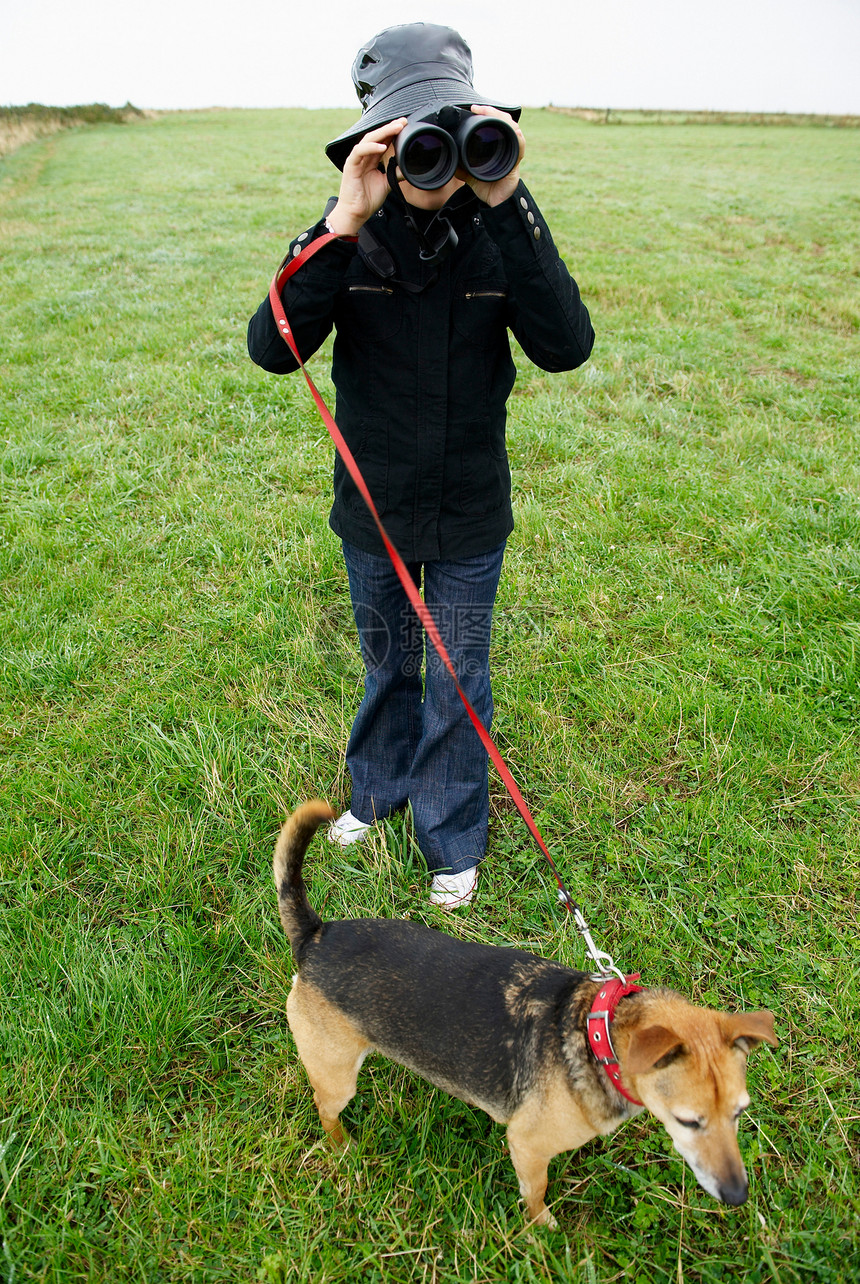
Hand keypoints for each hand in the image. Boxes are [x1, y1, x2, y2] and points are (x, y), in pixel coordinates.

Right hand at [325, 118, 407, 235]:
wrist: (356, 213)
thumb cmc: (367, 199)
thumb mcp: (386, 183)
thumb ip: (395, 173)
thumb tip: (408, 168)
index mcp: (371, 159)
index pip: (382, 140)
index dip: (393, 132)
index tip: (406, 126)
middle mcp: (363, 156)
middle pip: (376, 136)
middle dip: (390, 128)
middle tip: (403, 122)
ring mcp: (356, 159)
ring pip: (369, 139)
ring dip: (383, 132)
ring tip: (396, 128)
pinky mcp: (351, 165)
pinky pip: (360, 151)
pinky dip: (371, 147)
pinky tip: (383, 146)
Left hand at [459, 106, 524, 206]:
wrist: (495, 204)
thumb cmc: (486, 187)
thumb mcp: (469, 174)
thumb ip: (461, 166)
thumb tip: (449, 158)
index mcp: (497, 145)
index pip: (495, 122)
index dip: (487, 112)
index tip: (473, 108)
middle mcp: (507, 146)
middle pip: (505, 120)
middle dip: (493, 111)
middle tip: (478, 108)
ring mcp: (513, 152)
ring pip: (513, 127)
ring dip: (502, 118)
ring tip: (488, 113)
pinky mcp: (517, 161)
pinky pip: (520, 143)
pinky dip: (515, 134)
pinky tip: (508, 128)